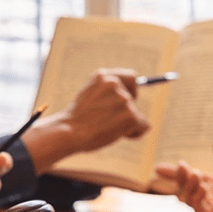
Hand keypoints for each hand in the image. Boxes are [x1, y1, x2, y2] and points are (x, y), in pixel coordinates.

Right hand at [22, 68, 149, 173]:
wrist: (68, 132)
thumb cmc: (76, 120)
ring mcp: (123, 99)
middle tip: (105, 121)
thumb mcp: (89, 96)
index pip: (132, 77)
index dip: (130, 90)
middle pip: (133, 98)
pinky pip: (143, 126)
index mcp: (103, 76)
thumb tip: (130, 99)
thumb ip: (107, 93)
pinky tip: (116, 135)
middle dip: (124, 111)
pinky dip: (134, 133)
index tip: (125, 100)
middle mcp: (115, 84)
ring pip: (136, 115)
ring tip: (106, 128)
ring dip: (125, 124)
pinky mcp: (130, 115)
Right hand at [154, 138, 212, 211]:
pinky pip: (199, 210)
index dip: (174, 173)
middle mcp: (210, 196)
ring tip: (194, 173)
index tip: (158, 167)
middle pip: (184, 188)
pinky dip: (195, 198)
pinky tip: (202, 186)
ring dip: (187, 186)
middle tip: (181, 167)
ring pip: (188, 199)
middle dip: (178, 178)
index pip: (189, 177)